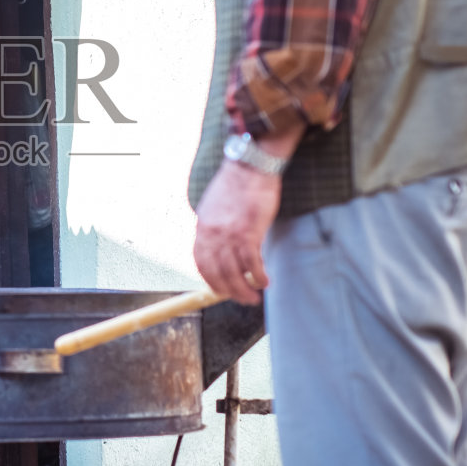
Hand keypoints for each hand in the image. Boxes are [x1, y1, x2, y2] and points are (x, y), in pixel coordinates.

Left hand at [193, 160, 282, 304]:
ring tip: (254, 297)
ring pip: (234, 272)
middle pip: (217, 272)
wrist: (251, 166)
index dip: (210, 279)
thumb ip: (214, 227)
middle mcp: (212, 233)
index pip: (200, 262)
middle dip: (229, 291)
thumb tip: (218, 246)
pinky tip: (266, 282)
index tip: (220, 289)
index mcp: (202, 227)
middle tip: (241, 299)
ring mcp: (230, 234)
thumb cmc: (237, 185)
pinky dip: (259, 276)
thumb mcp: (215, 206)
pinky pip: (252, 264)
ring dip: (244, 289)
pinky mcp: (249, 232)